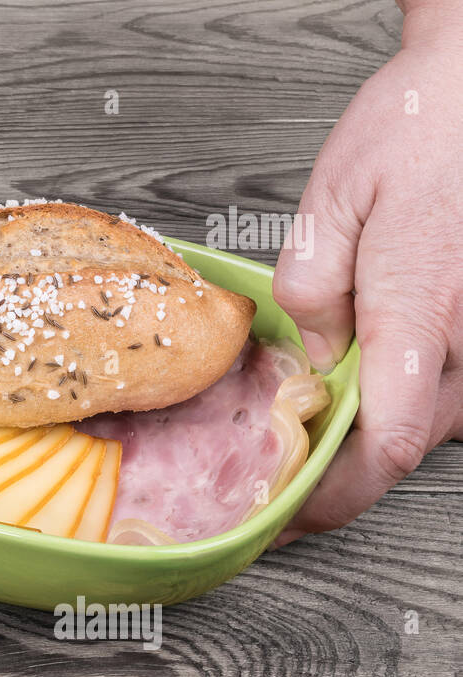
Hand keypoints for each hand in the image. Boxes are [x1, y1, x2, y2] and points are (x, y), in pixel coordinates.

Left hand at [273, 0, 462, 543]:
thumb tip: (313, 358)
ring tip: (295, 437)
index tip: (280, 510)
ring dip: (363, 442)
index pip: (385, 443)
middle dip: (333, 478)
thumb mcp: (332, 202)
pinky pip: (444, 395)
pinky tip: (349, 392)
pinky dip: (396, 407)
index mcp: (423, 310)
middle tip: (266, 481)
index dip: (329, 494)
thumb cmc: (422, 131)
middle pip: (402, 449)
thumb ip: (311, 291)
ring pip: (424, 426)